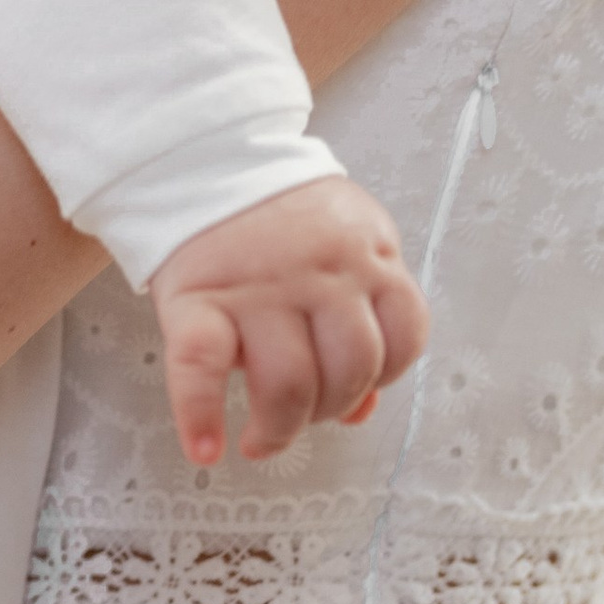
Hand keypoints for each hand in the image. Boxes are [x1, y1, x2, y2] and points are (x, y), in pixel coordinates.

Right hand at [152, 177, 428, 466]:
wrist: (204, 156)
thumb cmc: (278, 213)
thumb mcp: (343, 245)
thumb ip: (364, 313)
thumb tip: (362, 411)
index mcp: (366, 252)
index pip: (405, 334)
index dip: (385, 375)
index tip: (356, 392)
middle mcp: (320, 270)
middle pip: (350, 369)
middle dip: (329, 410)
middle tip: (300, 418)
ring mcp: (259, 285)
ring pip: (288, 382)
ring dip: (278, 430)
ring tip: (261, 440)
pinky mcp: (198, 297)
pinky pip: (203, 368)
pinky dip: (200, 417)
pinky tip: (206, 448)